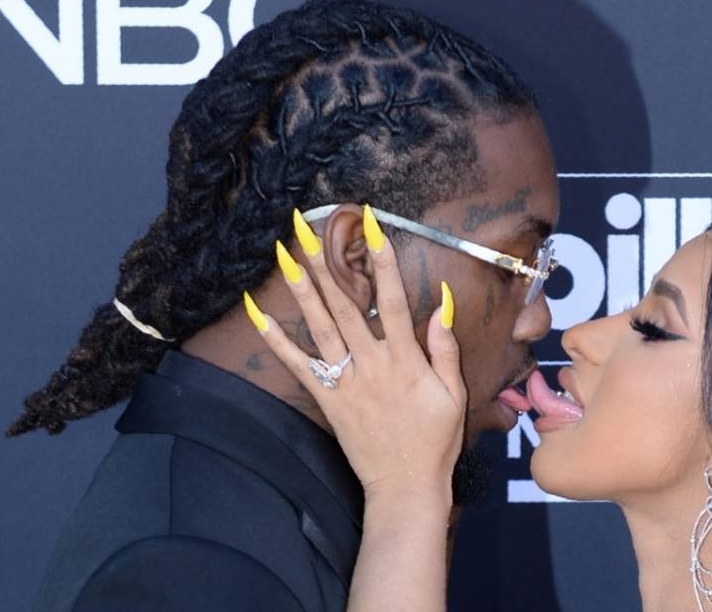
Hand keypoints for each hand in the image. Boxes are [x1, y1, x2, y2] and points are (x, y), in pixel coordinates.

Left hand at [245, 206, 465, 505]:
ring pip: (320, 327)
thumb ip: (445, 348)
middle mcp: (372, 364)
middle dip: (327, 263)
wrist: (405, 485)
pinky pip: (297, 365)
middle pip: (346, 305)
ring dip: (301, 289)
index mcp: (406, 361)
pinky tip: (257, 314)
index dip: (383, 262)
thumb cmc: (435, 439)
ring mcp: (346, 381)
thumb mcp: (454, 393)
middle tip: (307, 228)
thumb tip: (442, 303)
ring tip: (284, 255)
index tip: (371, 226)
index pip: (393, 301)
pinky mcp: (327, 398)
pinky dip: (276, 339)